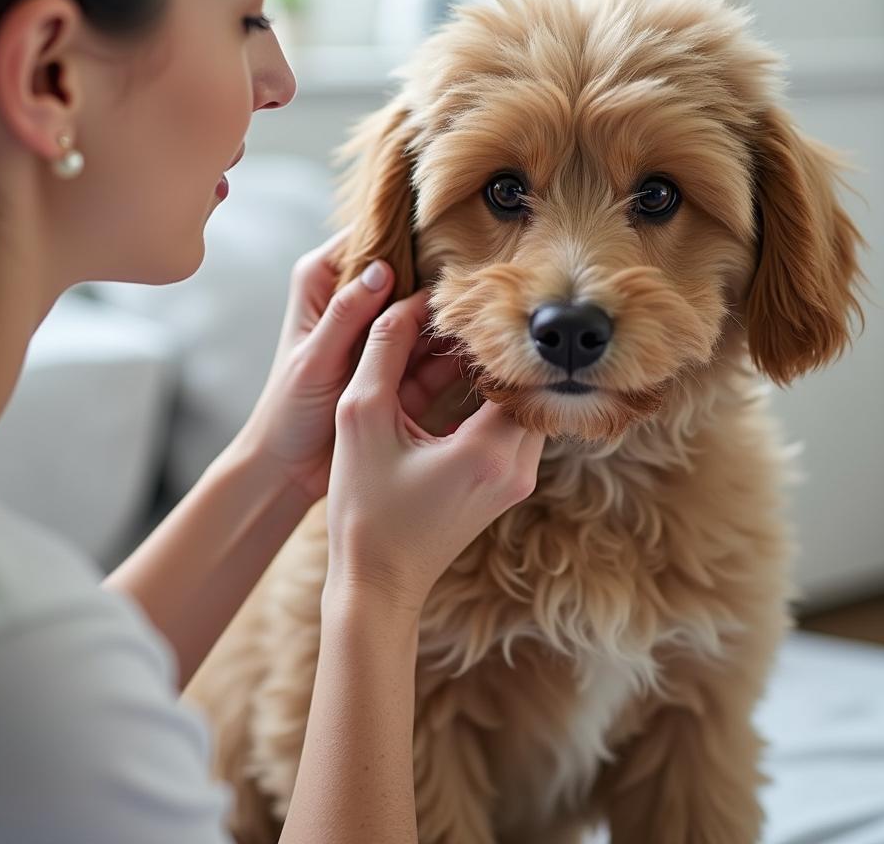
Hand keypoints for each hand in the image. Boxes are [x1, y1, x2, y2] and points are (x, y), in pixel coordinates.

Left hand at [232, 229, 464, 506]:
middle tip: (477, 276)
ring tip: (488, 312)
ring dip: (451, 317)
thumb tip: (381, 268)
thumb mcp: (314, 360)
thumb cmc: (287, 410)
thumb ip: (345, 316)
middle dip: (437, 278)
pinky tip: (483, 348)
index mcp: (323, 284)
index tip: (443, 232)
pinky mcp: (400, 368)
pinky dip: (454, 353)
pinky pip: (433, 354)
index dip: (403, 235)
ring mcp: (381, 336)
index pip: (367, 240)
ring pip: (424, 314)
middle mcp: (356, 302)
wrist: (290, 469)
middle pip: (406, 275)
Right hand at [324, 291, 545, 614]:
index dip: (485, 333)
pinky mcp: (508, 488)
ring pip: (522, 407)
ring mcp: (517, 481)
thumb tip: (406, 302)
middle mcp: (517, 466)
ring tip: (455, 351)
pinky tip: (458, 388)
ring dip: (494, 379)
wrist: (377, 581)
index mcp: (487, 450)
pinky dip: (492, 405)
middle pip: (523, 385)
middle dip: (493, 353)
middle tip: (459, 324)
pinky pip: (513, 430)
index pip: (511, 366)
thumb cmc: (364, 507)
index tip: (460, 309)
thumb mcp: (360, 418)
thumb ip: (383, 352)